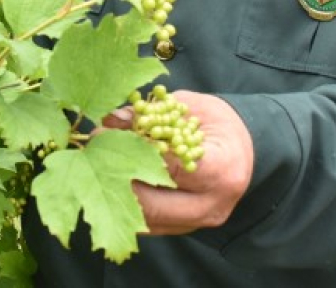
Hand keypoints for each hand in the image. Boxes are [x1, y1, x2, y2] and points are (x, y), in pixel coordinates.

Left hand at [103, 90, 253, 235]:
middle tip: (92, 157)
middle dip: (116, 181)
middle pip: (153, 205)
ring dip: (116, 197)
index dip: (133, 150)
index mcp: (222, 169)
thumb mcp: (188, 106)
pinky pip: (147, 225)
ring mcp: (198, 223)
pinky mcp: (183, 230)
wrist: (242, 150)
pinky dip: (127, 205)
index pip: (171, 167)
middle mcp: (212, 205)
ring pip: (145, 222)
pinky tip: (111, 183)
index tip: (104, 134)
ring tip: (96, 169)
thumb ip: (151, 114)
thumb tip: (110, 119)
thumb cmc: (217, 123)